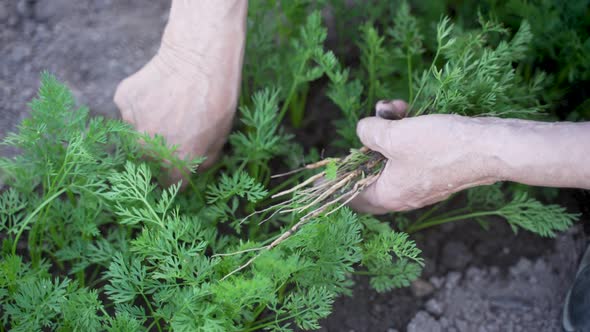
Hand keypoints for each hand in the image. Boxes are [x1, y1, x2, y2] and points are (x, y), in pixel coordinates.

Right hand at [114, 1, 246, 180]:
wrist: (200, 58)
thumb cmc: (217, 99)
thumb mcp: (221, 138)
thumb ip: (203, 162)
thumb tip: (193, 172)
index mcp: (174, 163)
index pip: (169, 184)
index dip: (175, 175)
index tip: (179, 166)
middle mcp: (148, 149)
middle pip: (148, 161)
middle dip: (160, 152)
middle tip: (176, 131)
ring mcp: (131, 124)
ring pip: (136, 135)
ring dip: (148, 128)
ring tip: (169, 108)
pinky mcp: (122, 100)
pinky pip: (129, 111)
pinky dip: (141, 105)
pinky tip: (159, 92)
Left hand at [351, 100, 504, 213]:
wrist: (490, 147)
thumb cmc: (440, 146)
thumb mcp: (394, 135)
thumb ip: (369, 133)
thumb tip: (363, 130)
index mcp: (389, 196)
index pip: (352, 198)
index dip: (337, 183)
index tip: (327, 170)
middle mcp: (404, 194)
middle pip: (372, 170)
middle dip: (368, 141)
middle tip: (370, 124)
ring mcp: (422, 182)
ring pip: (392, 156)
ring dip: (389, 130)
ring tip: (392, 108)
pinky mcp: (437, 168)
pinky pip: (411, 152)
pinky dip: (407, 133)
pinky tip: (407, 110)